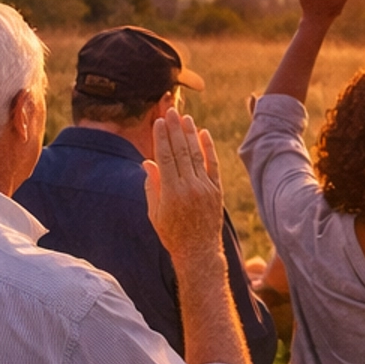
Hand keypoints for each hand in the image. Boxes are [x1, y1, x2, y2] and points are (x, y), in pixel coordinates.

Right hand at [144, 110, 226, 264]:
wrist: (198, 251)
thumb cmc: (171, 234)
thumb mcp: (155, 213)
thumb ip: (152, 186)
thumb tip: (148, 162)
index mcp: (171, 193)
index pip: (165, 158)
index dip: (162, 139)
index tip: (159, 123)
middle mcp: (189, 187)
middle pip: (181, 152)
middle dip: (175, 130)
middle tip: (171, 112)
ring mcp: (205, 188)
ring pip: (197, 155)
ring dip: (190, 135)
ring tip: (185, 118)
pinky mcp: (217, 191)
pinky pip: (213, 165)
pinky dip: (209, 149)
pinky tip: (204, 134)